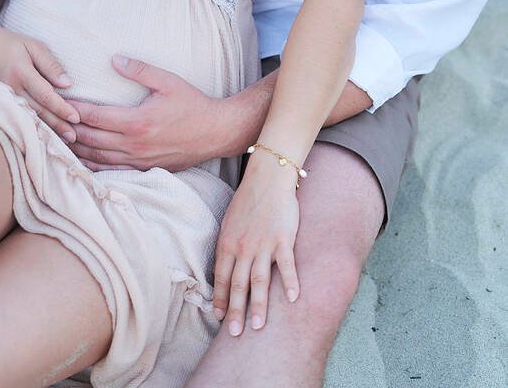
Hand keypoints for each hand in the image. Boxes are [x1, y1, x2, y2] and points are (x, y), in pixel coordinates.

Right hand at [0, 25, 79, 142]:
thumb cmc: (12, 44)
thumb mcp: (34, 46)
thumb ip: (51, 65)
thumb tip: (67, 84)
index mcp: (21, 72)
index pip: (45, 94)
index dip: (61, 107)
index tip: (76, 117)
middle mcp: (11, 88)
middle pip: (38, 111)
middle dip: (57, 125)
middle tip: (74, 136)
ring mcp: (5, 98)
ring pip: (29, 117)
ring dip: (48, 130)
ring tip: (65, 140)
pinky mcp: (2, 103)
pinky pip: (21, 116)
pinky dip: (35, 127)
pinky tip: (47, 135)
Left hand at [69, 55, 220, 171]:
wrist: (215, 132)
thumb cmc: (192, 104)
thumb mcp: (168, 81)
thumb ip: (140, 70)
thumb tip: (114, 60)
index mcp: (137, 121)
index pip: (95, 117)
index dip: (73, 110)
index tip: (57, 102)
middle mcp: (134, 145)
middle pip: (89, 140)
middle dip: (67, 130)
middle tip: (49, 121)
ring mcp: (138, 161)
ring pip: (96, 159)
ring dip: (75, 151)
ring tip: (57, 140)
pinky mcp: (143, 170)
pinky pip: (110, 171)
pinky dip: (91, 166)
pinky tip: (80, 160)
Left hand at [213, 150, 299, 335]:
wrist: (267, 179)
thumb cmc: (247, 201)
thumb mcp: (229, 223)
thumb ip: (228, 246)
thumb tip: (224, 268)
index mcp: (228, 243)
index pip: (221, 277)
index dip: (219, 299)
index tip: (218, 318)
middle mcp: (243, 247)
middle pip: (238, 284)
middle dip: (235, 311)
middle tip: (234, 333)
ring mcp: (263, 244)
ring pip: (259, 280)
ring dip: (259, 305)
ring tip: (259, 326)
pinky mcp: (282, 239)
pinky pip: (286, 265)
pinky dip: (290, 282)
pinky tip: (293, 299)